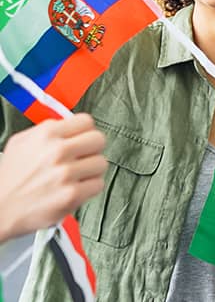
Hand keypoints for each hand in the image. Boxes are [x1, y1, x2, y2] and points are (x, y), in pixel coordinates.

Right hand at [0, 114, 106, 241]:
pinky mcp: (72, 195)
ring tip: (76, 176)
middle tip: (83, 158)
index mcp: (46, 134)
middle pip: (99, 140)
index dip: (85, 131)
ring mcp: (66, 173)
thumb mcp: (21, 142)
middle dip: (92, 149)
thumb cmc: (10, 177)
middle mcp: (57, 151)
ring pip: (101, 163)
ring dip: (91, 170)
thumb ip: (48, 130)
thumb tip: (71, 124)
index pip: (87, 121)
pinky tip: (74, 188)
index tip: (81, 139)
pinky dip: (89, 188)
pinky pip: (98, 184)